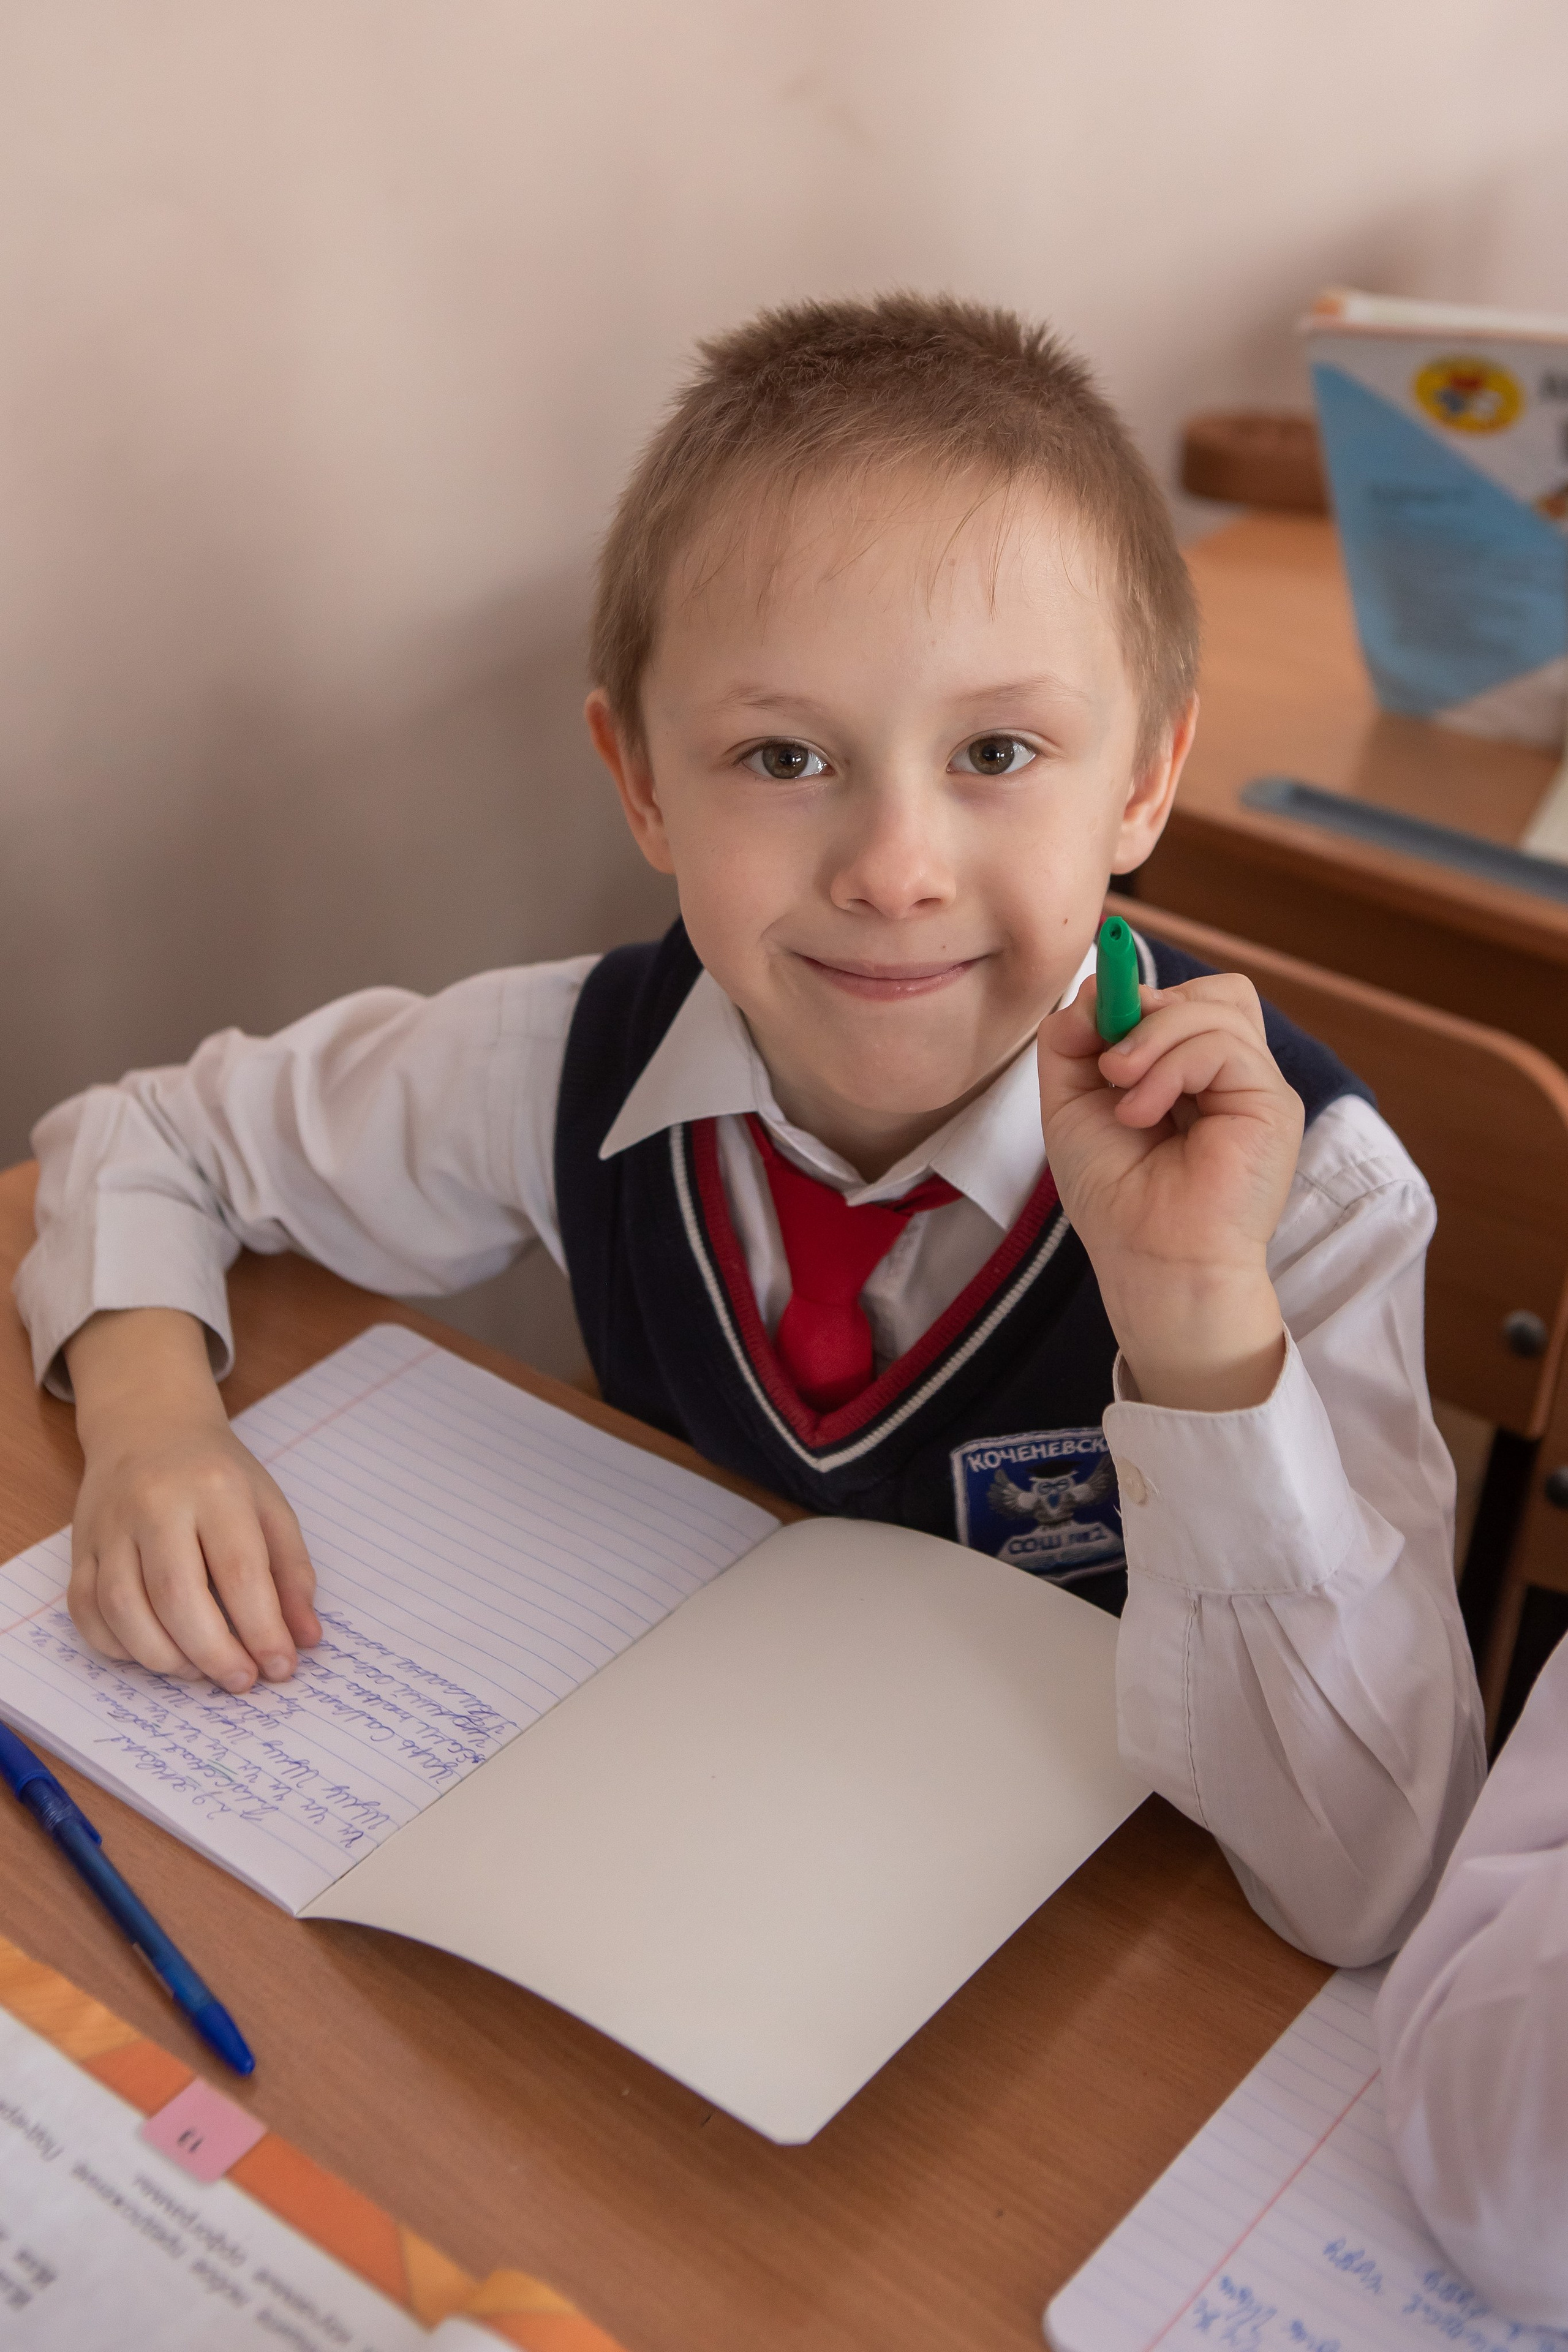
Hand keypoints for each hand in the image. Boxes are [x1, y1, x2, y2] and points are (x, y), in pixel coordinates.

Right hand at [63, 1309, 319, 1691]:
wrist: (147, 1427)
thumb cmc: (218, 1474)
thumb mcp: (269, 1507)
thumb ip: (291, 1574)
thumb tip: (304, 1641)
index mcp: (214, 1488)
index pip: (239, 1571)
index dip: (261, 1630)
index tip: (281, 1668)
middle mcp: (155, 1504)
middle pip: (175, 1594)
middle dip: (212, 1652)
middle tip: (241, 1681)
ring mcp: (108, 1527)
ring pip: (122, 1608)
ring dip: (163, 1657)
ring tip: (199, 1671)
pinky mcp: (78, 1548)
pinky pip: (85, 1611)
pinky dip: (117, 1647)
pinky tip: (153, 1654)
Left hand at [1037, 973, 1302, 1409]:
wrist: (1151, 1262)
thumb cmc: (1114, 1196)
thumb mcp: (1071, 1102)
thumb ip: (1073, 1039)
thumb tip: (1093, 987)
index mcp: (1188, 1072)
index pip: (1181, 998)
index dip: (1134, 997)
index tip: (1091, 1028)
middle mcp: (1227, 1076)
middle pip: (1208, 992)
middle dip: (1144, 1010)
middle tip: (1109, 1064)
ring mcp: (1254, 1086)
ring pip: (1216, 1006)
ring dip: (1152, 1040)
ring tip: (1124, 1095)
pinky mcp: (1272, 1102)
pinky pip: (1224, 1044)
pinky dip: (1172, 1066)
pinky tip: (1144, 1112)